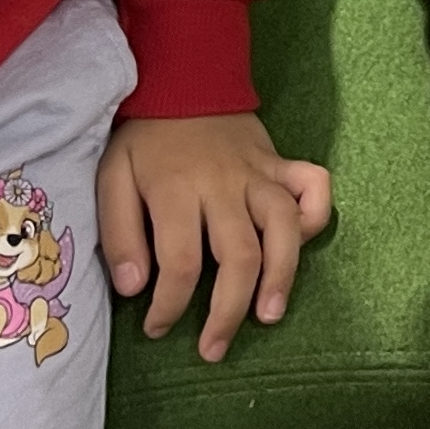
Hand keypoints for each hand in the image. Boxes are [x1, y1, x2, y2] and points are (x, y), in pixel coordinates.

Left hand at [98, 111, 334, 363]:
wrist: (182, 80)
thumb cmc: (144, 140)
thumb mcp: (112, 178)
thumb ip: (119, 232)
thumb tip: (133, 287)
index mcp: (177, 191)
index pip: (181, 263)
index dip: (169, 307)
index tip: (155, 328)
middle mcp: (225, 186)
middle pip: (240, 256)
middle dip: (228, 312)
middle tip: (214, 348)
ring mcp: (259, 173)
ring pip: (284, 227)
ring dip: (282, 275)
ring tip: (269, 315)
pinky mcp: (281, 163)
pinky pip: (313, 185)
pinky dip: (317, 213)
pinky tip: (302, 243)